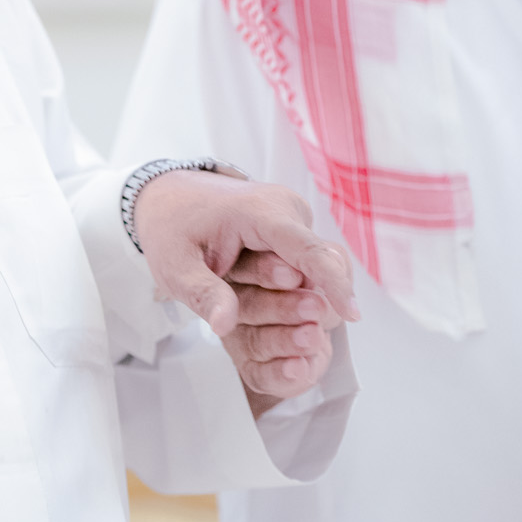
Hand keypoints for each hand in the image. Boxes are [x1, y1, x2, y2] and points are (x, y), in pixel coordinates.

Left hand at [132, 170, 356, 404]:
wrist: (170, 196)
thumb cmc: (172, 228)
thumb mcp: (174, 266)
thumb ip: (202, 294)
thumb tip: (224, 325)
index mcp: (260, 211)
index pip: (308, 249)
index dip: (332, 283)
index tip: (350, 315)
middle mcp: (286, 209)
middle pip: (315, 262)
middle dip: (301, 299)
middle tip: (277, 324)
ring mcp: (293, 216)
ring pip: (311, 266)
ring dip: (288, 294)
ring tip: (242, 291)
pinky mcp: (293, 228)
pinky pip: (304, 262)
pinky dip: (289, 286)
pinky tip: (254, 290)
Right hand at [221, 248, 344, 409]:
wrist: (315, 330)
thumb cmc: (314, 291)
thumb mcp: (328, 266)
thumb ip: (328, 260)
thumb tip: (333, 264)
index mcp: (246, 266)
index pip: (246, 265)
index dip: (267, 270)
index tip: (294, 275)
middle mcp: (236, 301)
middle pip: (247, 305)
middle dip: (282, 308)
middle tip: (313, 307)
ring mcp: (240, 337)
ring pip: (255, 341)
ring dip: (286, 340)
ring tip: (313, 337)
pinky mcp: (251, 367)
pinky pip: (260, 374)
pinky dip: (281, 373)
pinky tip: (299, 367)